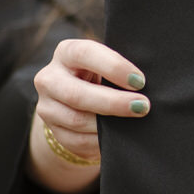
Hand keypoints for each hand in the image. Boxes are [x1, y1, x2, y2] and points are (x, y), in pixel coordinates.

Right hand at [28, 38, 149, 190]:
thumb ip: (121, 69)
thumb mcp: (108, 65)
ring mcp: (47, 106)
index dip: (113, 67)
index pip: (85, 54)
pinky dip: (101, 141)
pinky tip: (120, 138)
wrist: (80, 99)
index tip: (140, 81)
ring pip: (77, 120)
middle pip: (77, 94)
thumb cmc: (104, 75)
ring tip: (135, 122)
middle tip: (143, 106)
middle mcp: (50, 78)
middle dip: (113, 102)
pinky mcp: (53, 131)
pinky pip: (77, 141)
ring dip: (109, 125)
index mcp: (66, 52)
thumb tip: (147, 84)